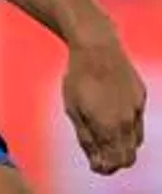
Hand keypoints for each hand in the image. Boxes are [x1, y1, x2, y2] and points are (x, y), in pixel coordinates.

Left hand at [63, 31, 146, 174]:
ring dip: (121, 144)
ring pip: (136, 140)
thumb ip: (87, 138)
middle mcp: (128, 122)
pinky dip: (127, 127)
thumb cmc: (78, 78)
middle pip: (129, 157)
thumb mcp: (74, 110)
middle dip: (114, 160)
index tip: (94, 164)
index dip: (105, 168)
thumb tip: (97, 163)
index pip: (115, 163)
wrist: (96, 48)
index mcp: (110, 127)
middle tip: (98, 154)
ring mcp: (138, 109)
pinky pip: (137, 121)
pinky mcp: (141, 97)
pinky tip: (111, 116)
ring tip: (102, 133)